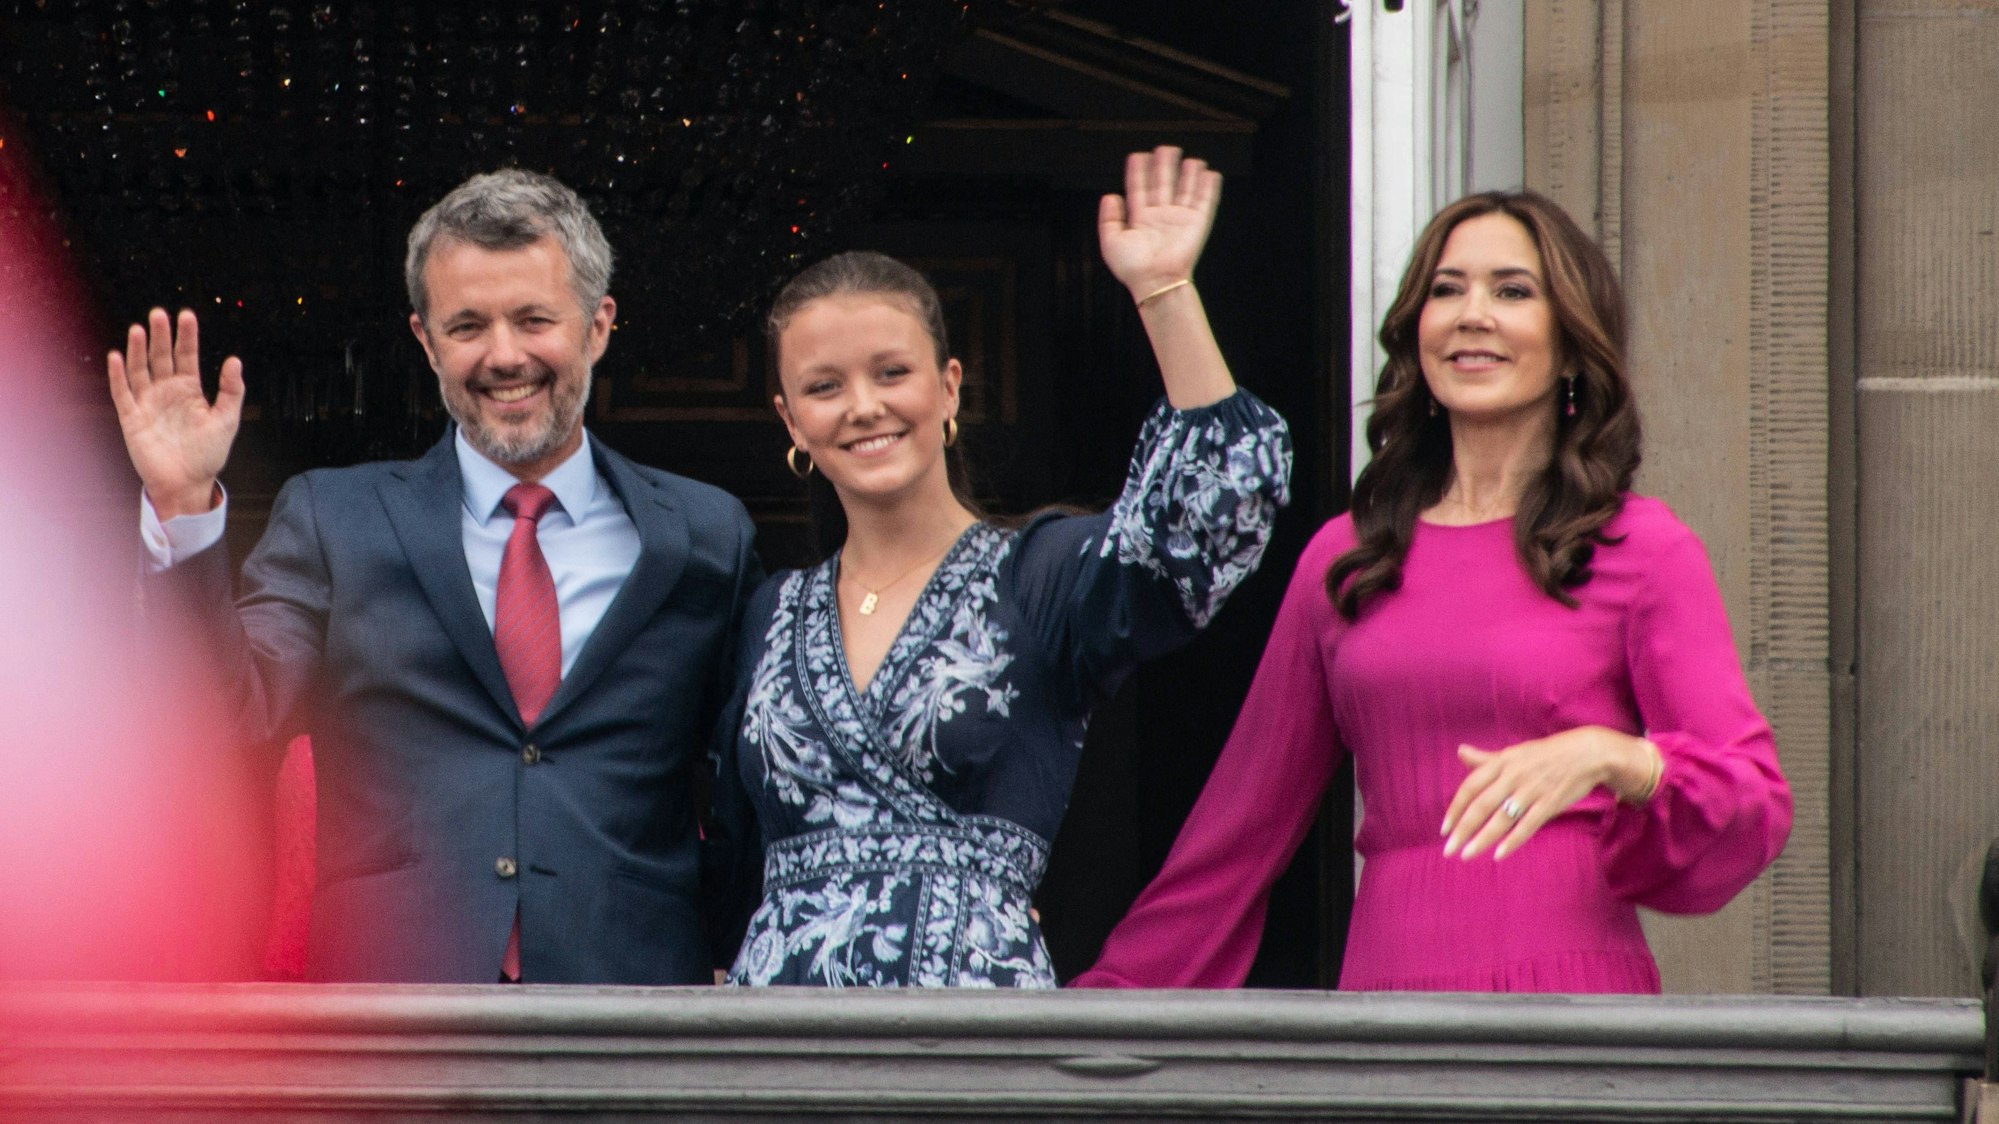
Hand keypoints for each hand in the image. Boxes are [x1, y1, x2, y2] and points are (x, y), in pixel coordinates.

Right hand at [106, 308, 243, 519]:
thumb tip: (234, 360)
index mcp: (190, 390)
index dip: (186, 336)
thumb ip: (231, 390)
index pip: (187, 356)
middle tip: (159, 313)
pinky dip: (119, 375)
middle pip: (162, 357)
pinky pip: (123, 393)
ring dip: (138, 350)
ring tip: (139, 329)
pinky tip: (117, 356)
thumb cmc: (208, 454)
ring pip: (140, 370)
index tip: (187, 315)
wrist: (188, 483)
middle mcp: (167, 392)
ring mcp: (148, 403)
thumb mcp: (227, 420)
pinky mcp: (132, 418)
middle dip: (160, 336)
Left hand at [1098, 145, 1221, 298]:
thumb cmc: (1133, 268)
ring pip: (1184, 190)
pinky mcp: (1196, 224)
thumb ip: (1108, 219)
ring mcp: (1179, 219)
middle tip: (1165, 149)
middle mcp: (1160, 217)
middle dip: (1163, 165)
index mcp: (1140, 219)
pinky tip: (1209, 173)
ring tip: (1189, 158)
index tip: (1137, 156)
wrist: (1156, 282)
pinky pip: (1204, 201)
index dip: (1138, 172)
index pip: (1139, 189)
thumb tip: (1109, 196)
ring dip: (1187, 174)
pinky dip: (1208, 187)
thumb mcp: (1111, 242)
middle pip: (1162, 184)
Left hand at [1440, 726, 1654, 859]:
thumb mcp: (1514, 753)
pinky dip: (1513, 840)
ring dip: (1482, 839)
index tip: (1444, 828)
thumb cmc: (1546, 754)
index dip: (1456, 808)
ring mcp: (1532, 790)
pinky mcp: (1550, 803)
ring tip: (1466, 855)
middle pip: (1482, 805)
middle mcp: (1513, 776)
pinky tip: (1498, 854)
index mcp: (1502, 762)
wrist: (1587, 753)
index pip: (1471, 786)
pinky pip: (1528, 825)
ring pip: (1502, 818)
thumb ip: (1486, 759)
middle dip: (1463, 829)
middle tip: (1449, 850)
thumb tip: (1460, 752)